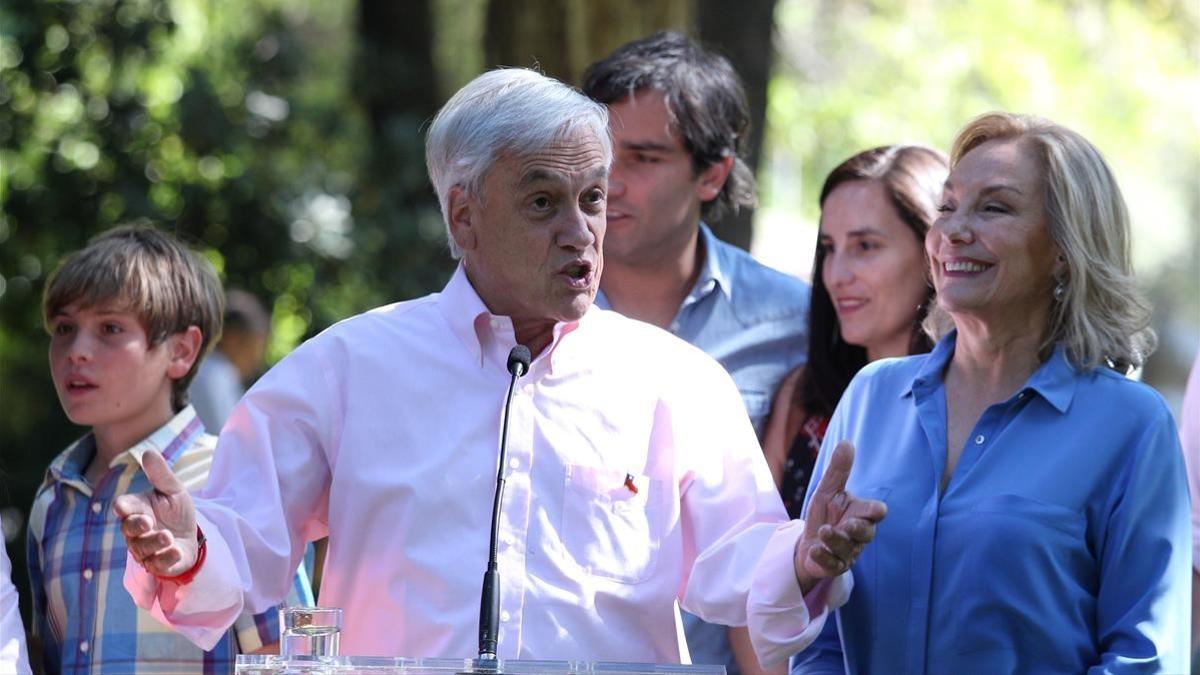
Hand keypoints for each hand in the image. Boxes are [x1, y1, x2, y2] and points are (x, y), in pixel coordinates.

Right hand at [112, 449, 199, 576]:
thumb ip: (161, 475)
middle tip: (148, 521)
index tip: (123, 507)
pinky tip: (176, 551)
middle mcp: (136, 530)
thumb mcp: (173, 490)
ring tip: (168, 536)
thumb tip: (148, 452)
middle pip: (128, 529)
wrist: (192, 535)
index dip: (123, 508)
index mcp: (137, 509)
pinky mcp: (158, 564)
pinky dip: (166, 558)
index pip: (123, 507)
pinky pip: (156, 564)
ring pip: (142, 548)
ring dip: (154, 542)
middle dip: (136, 526)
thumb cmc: (176, 511)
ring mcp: (145, 549)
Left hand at [793, 441, 886, 591]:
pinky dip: (823, 557)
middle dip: (858, 529)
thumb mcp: (827, 491)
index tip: (878, 510)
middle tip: (849, 524)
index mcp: (859, 514)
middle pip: (866, 533)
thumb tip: (847, 442)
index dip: (875, 511)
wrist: (807, 542)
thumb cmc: (824, 514)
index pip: (873, 513)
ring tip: (824, 531)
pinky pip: (833, 564)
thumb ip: (838, 471)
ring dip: (836, 540)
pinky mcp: (835, 566)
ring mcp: (848, 553)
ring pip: (848, 549)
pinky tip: (814, 549)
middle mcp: (857, 535)